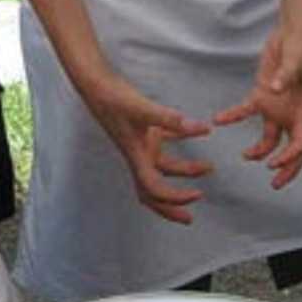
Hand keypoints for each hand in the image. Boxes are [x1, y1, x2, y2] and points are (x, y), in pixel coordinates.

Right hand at [84, 70, 212, 224]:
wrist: (95, 83)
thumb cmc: (112, 98)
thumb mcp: (141, 108)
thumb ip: (170, 119)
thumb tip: (197, 128)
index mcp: (136, 156)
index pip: (154, 188)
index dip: (175, 198)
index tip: (197, 194)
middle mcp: (139, 154)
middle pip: (153, 191)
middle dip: (171, 206)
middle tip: (189, 218)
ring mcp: (141, 142)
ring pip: (164, 166)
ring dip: (184, 170)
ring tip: (206, 168)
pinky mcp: (144, 127)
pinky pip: (166, 138)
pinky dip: (183, 137)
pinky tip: (198, 130)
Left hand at [213, 29, 301, 189]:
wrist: (292, 33)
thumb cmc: (301, 47)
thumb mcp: (297, 59)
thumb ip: (287, 75)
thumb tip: (276, 88)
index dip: (291, 158)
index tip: (275, 165)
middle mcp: (291, 113)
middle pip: (291, 148)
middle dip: (285, 168)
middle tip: (275, 185)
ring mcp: (277, 106)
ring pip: (270, 138)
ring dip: (260, 150)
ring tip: (246, 157)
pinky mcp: (261, 95)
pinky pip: (245, 111)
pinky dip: (233, 116)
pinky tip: (219, 120)